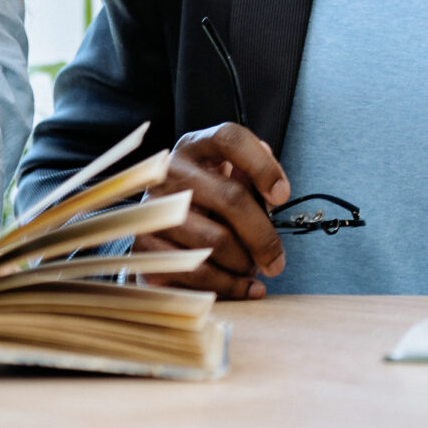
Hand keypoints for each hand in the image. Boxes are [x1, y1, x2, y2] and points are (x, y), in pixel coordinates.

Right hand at [132, 122, 290, 299]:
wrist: (158, 229)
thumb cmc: (207, 200)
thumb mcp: (229, 178)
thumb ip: (254, 177)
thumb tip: (274, 191)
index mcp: (195, 146)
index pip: (231, 139)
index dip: (263, 166)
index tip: (282, 196)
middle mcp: (170, 172)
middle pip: (231, 197)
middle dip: (263, 236)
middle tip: (277, 261)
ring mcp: (154, 209)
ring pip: (216, 241)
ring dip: (244, 264)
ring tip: (252, 269)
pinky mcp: (144, 247)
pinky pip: (196, 272)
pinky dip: (228, 286)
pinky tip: (243, 288)